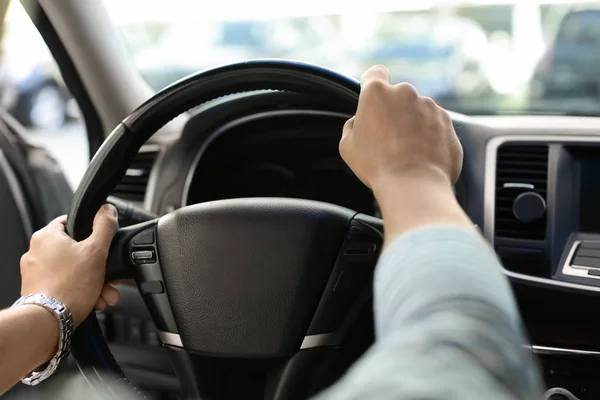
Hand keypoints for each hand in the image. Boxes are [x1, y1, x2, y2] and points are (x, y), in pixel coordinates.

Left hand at [20, 205, 119, 326]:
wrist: (49, 322)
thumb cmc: (69, 287)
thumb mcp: (96, 251)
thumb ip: (105, 226)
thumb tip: (107, 210)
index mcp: (46, 236)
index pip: (72, 222)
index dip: (92, 230)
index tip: (103, 242)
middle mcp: (36, 252)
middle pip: (76, 251)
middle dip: (99, 266)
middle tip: (111, 277)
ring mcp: (35, 272)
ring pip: (73, 270)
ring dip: (94, 281)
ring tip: (106, 294)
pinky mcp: (38, 289)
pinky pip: (65, 284)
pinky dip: (80, 290)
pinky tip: (94, 300)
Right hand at [341, 65, 470, 242]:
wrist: (413, 185)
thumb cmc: (376, 165)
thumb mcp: (348, 145)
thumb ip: (353, 125)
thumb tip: (360, 122)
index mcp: (378, 93)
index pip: (375, 73)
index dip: (372, 83)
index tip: (373, 99)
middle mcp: (406, 93)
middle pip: (398, 97)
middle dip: (393, 112)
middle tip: (386, 139)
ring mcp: (431, 107)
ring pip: (418, 111)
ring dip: (412, 125)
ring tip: (405, 153)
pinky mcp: (448, 123)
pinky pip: (434, 126)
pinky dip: (429, 138)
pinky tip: (420, 158)